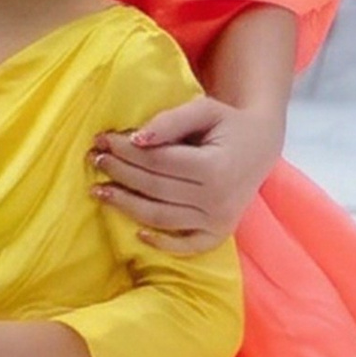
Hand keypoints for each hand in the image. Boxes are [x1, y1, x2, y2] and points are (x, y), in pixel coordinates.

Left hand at [90, 95, 280, 251]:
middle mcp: (218, 199)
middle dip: (120, 173)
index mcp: (216, 167)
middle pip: (155, 189)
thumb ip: (171, 121)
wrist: (261, 146)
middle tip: (95, 159)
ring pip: (161, 218)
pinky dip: (162, 244)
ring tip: (99, 191)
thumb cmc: (229, 124)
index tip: (102, 140)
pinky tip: (138, 233)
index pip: (158, 161)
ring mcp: (219, 220)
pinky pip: (186, 246)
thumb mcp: (205, 110)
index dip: (126, 151)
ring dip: (126, 206)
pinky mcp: (219, 233)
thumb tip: (136, 139)